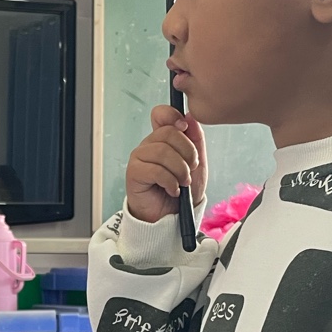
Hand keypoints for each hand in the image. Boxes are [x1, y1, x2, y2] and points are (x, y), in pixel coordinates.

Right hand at [125, 106, 207, 222]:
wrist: (172, 216)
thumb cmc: (181, 190)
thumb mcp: (197, 163)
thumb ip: (195, 140)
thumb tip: (190, 117)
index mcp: (162, 139)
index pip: (160, 114)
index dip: (172, 116)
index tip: (184, 128)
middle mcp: (149, 145)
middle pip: (168, 132)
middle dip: (187, 152)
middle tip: (191, 168)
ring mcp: (139, 158)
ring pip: (162, 151)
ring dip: (180, 170)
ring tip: (183, 182)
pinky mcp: (134, 173)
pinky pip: (155, 170)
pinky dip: (170, 181)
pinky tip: (173, 189)